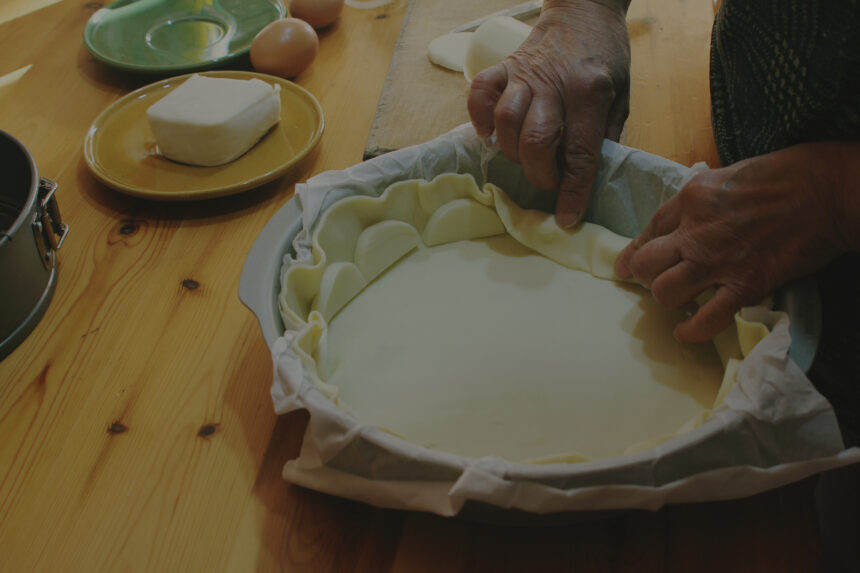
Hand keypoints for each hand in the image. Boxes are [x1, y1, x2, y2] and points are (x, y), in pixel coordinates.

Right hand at [467, 0, 630, 227]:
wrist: (584, 8)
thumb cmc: (606, 54)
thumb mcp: (621, 96)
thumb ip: (604, 136)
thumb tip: (587, 179)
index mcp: (590, 91)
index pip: (579, 152)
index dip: (572, 190)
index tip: (567, 218)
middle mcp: (554, 83)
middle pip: (536, 141)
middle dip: (540, 175)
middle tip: (549, 181)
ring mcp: (524, 73)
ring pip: (506, 121)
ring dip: (513, 151)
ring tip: (525, 157)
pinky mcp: (504, 66)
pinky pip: (480, 94)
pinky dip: (480, 118)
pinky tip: (490, 134)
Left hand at [615, 143, 854, 341]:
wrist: (827, 189)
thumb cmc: (783, 174)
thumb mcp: (726, 175)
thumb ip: (700, 198)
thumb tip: (687, 215)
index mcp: (689, 199)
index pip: (647, 231)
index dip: (632, 253)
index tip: (627, 267)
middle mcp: (694, 231)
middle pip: (645, 265)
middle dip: (646, 277)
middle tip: (660, 282)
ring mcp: (717, 260)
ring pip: (665, 293)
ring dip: (668, 301)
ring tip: (680, 302)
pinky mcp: (745, 284)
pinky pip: (706, 320)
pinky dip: (691, 331)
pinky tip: (686, 331)